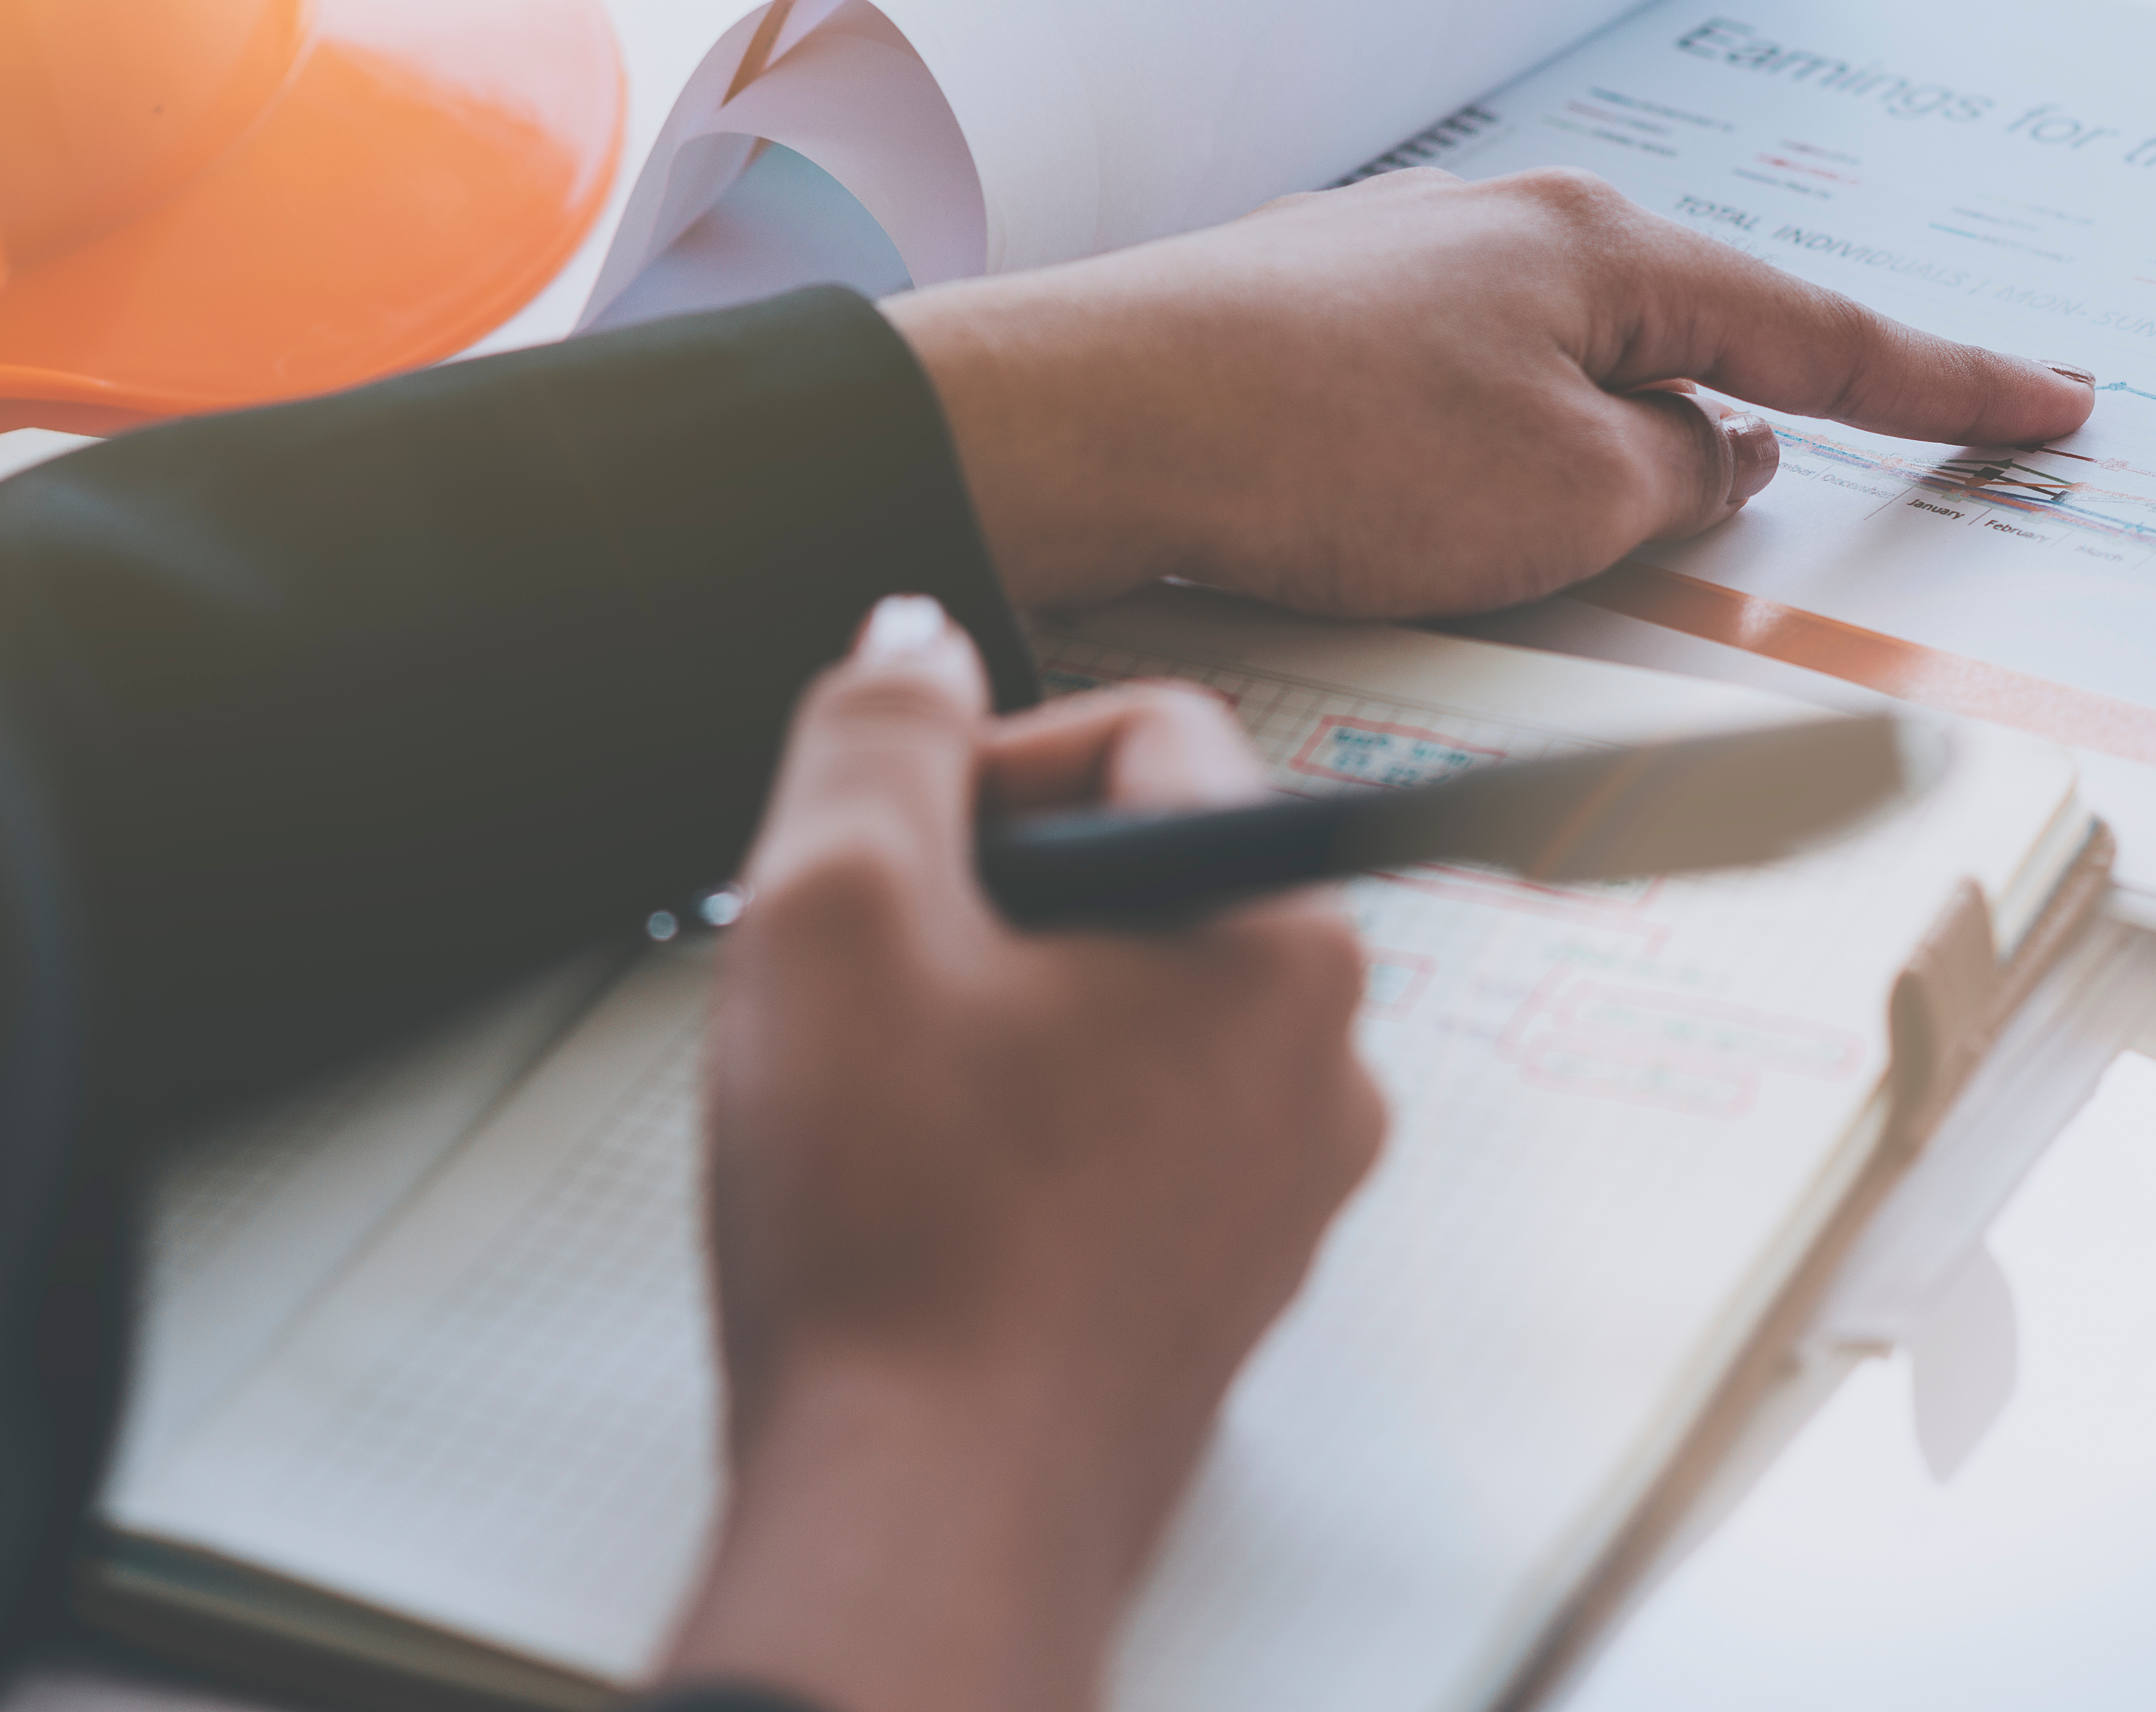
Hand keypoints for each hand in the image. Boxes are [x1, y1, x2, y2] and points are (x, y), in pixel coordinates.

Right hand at [662, 596, 1382, 1711]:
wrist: (926, 1515)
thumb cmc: (898, 1233)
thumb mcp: (832, 906)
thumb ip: (878, 731)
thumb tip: (916, 641)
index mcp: (1278, 937)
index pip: (1147, 730)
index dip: (988, 758)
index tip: (888, 842)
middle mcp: (1323, 1056)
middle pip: (1148, 872)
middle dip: (995, 894)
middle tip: (867, 977)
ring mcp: (1285, 1180)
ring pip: (1134, 1007)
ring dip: (1006, 1013)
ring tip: (891, 1098)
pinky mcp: (1225, 1277)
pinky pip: (1132, 1132)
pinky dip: (1032, 1129)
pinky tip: (936, 1193)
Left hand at [884, 165, 2091, 614]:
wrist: (1090, 418)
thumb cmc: (1330, 447)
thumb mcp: (1565, 496)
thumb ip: (1674, 475)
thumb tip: (1712, 454)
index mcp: (1602, 249)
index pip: (1819, 333)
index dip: (1947, 382)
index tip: (2052, 400)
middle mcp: (1512, 228)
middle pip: (1687, 341)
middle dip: (1742, 424)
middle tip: (1772, 492)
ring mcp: (1408, 267)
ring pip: (1567, 381)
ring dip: (1593, 465)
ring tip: (1551, 544)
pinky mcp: (1321, 324)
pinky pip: (1465, 400)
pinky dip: (1493, 464)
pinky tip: (1447, 513)